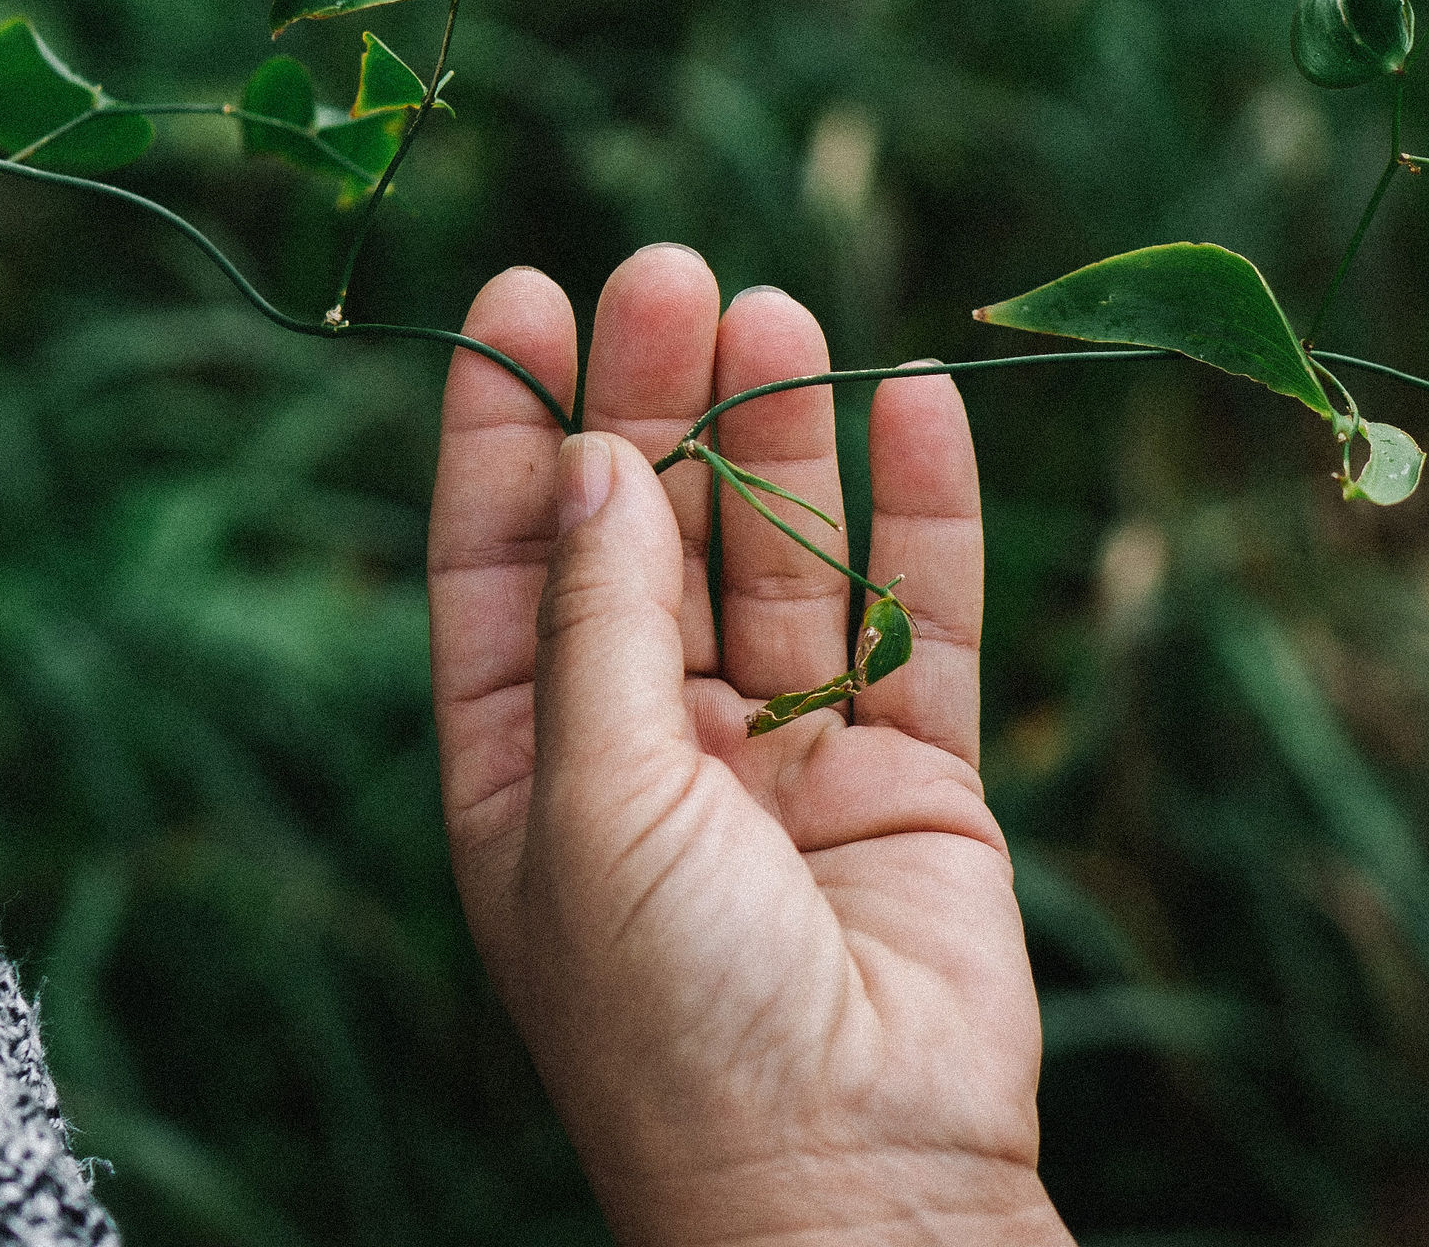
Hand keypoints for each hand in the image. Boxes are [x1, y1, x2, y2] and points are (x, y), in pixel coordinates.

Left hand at [431, 245, 1064, 1246]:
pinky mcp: (917, 782)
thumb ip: (597, 622)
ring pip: (780, 561)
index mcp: (527, 772)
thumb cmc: (674, 1022)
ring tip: (778, 312)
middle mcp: (650, 755)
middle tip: (668, 273)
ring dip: (782, 437)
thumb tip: (582, 455)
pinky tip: (924, 404)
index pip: (502, 562)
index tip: (519, 297)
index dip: (506, 430)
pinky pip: (921, 621)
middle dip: (652, 403)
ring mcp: (788, 766)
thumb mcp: (589, 801)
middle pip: (645, 535)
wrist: (851, 1185)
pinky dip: (927, 515)